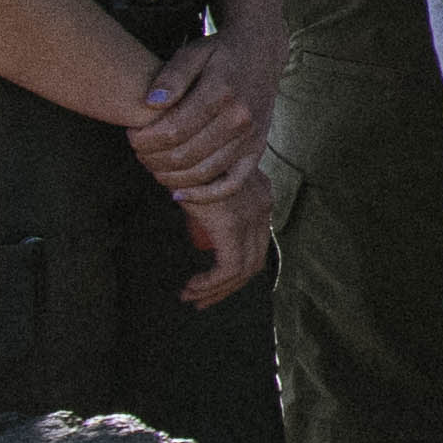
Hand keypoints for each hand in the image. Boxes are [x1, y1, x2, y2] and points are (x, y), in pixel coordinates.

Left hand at [127, 22, 273, 186]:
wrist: (261, 53)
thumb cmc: (219, 53)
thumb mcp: (192, 53)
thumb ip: (170, 76)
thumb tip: (150, 103)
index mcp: (221, 92)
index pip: (173, 130)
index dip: (145, 139)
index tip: (131, 134)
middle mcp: (240, 119)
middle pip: (185, 155)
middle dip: (152, 158)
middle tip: (138, 151)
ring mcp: (251, 137)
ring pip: (203, 172)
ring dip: (170, 176)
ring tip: (152, 165)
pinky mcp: (257, 150)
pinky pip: (232, 184)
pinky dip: (205, 195)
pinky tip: (180, 194)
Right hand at [172, 163, 271, 307]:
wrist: (178, 142)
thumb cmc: (184, 159)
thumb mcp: (206, 179)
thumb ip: (210, 191)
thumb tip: (196, 207)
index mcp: (261, 197)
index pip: (257, 245)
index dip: (235, 270)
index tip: (209, 282)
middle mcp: (264, 207)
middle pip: (254, 262)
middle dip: (227, 287)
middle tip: (200, 300)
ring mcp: (252, 215)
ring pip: (244, 270)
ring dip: (216, 290)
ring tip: (191, 296)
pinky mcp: (232, 224)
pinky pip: (230, 268)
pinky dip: (212, 283)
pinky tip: (192, 287)